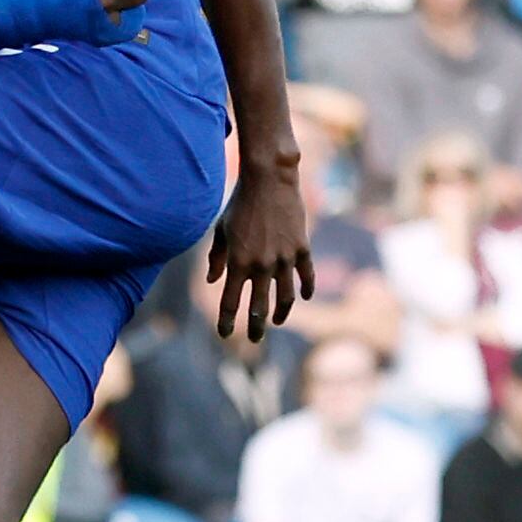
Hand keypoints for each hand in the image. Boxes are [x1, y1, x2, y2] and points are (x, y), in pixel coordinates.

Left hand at [206, 157, 316, 342]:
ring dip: (281, 313)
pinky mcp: (302, 248)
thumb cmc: (239, 204)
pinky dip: (306, 289)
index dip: (227, 320)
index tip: (224, 335)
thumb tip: (214, 281)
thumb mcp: (221, 231)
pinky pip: (306, 276)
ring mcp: (284, 258)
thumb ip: (218, 259)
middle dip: (255, 326)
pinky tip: (303, 298)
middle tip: (254, 340)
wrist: (269, 181)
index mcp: (238, 262)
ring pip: (286, 296)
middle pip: (259, 306)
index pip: (231, 301)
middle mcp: (262, 265)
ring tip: (277, 321)